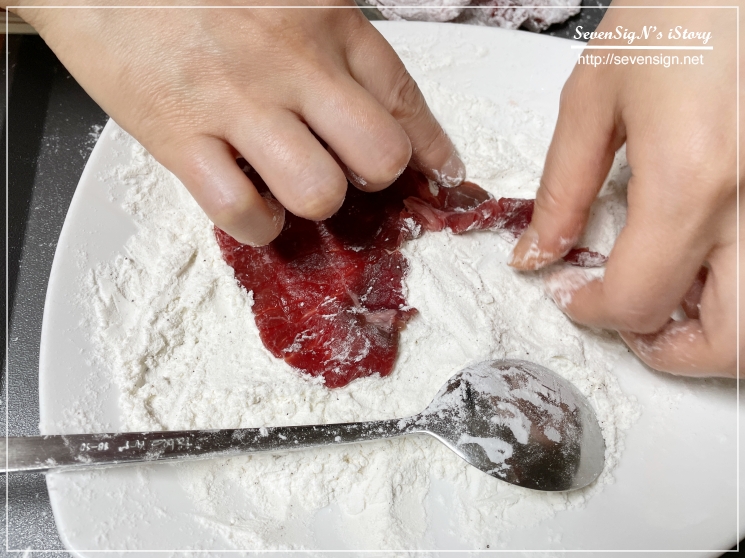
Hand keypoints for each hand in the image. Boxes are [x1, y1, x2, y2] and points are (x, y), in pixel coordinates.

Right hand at [11, 0, 463, 245]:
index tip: (442, 173)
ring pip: (318, 192)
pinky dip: (257, 225)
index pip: (402, 97)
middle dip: (376, 179)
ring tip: (293, 187)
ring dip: (316, 204)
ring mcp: (235, 102)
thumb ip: (330, 45)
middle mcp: (291, 63)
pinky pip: (240, 211)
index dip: (430, 147)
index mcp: (323, 20)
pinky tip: (253, 208)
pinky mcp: (177, 136)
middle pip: (377, 155)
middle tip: (351, 174)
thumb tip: (364, 104)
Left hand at [510, 0, 740, 377]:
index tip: (574, 297)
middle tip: (635, 326)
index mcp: (692, 183)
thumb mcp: (600, 96)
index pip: (637, 301)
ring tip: (680, 302)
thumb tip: (539, 251)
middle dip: (672, 353)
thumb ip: (563, 187)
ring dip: (720, 334)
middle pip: (729, 344)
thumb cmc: (687, 9)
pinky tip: (718, 259)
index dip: (592, 312)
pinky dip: (742, 288)